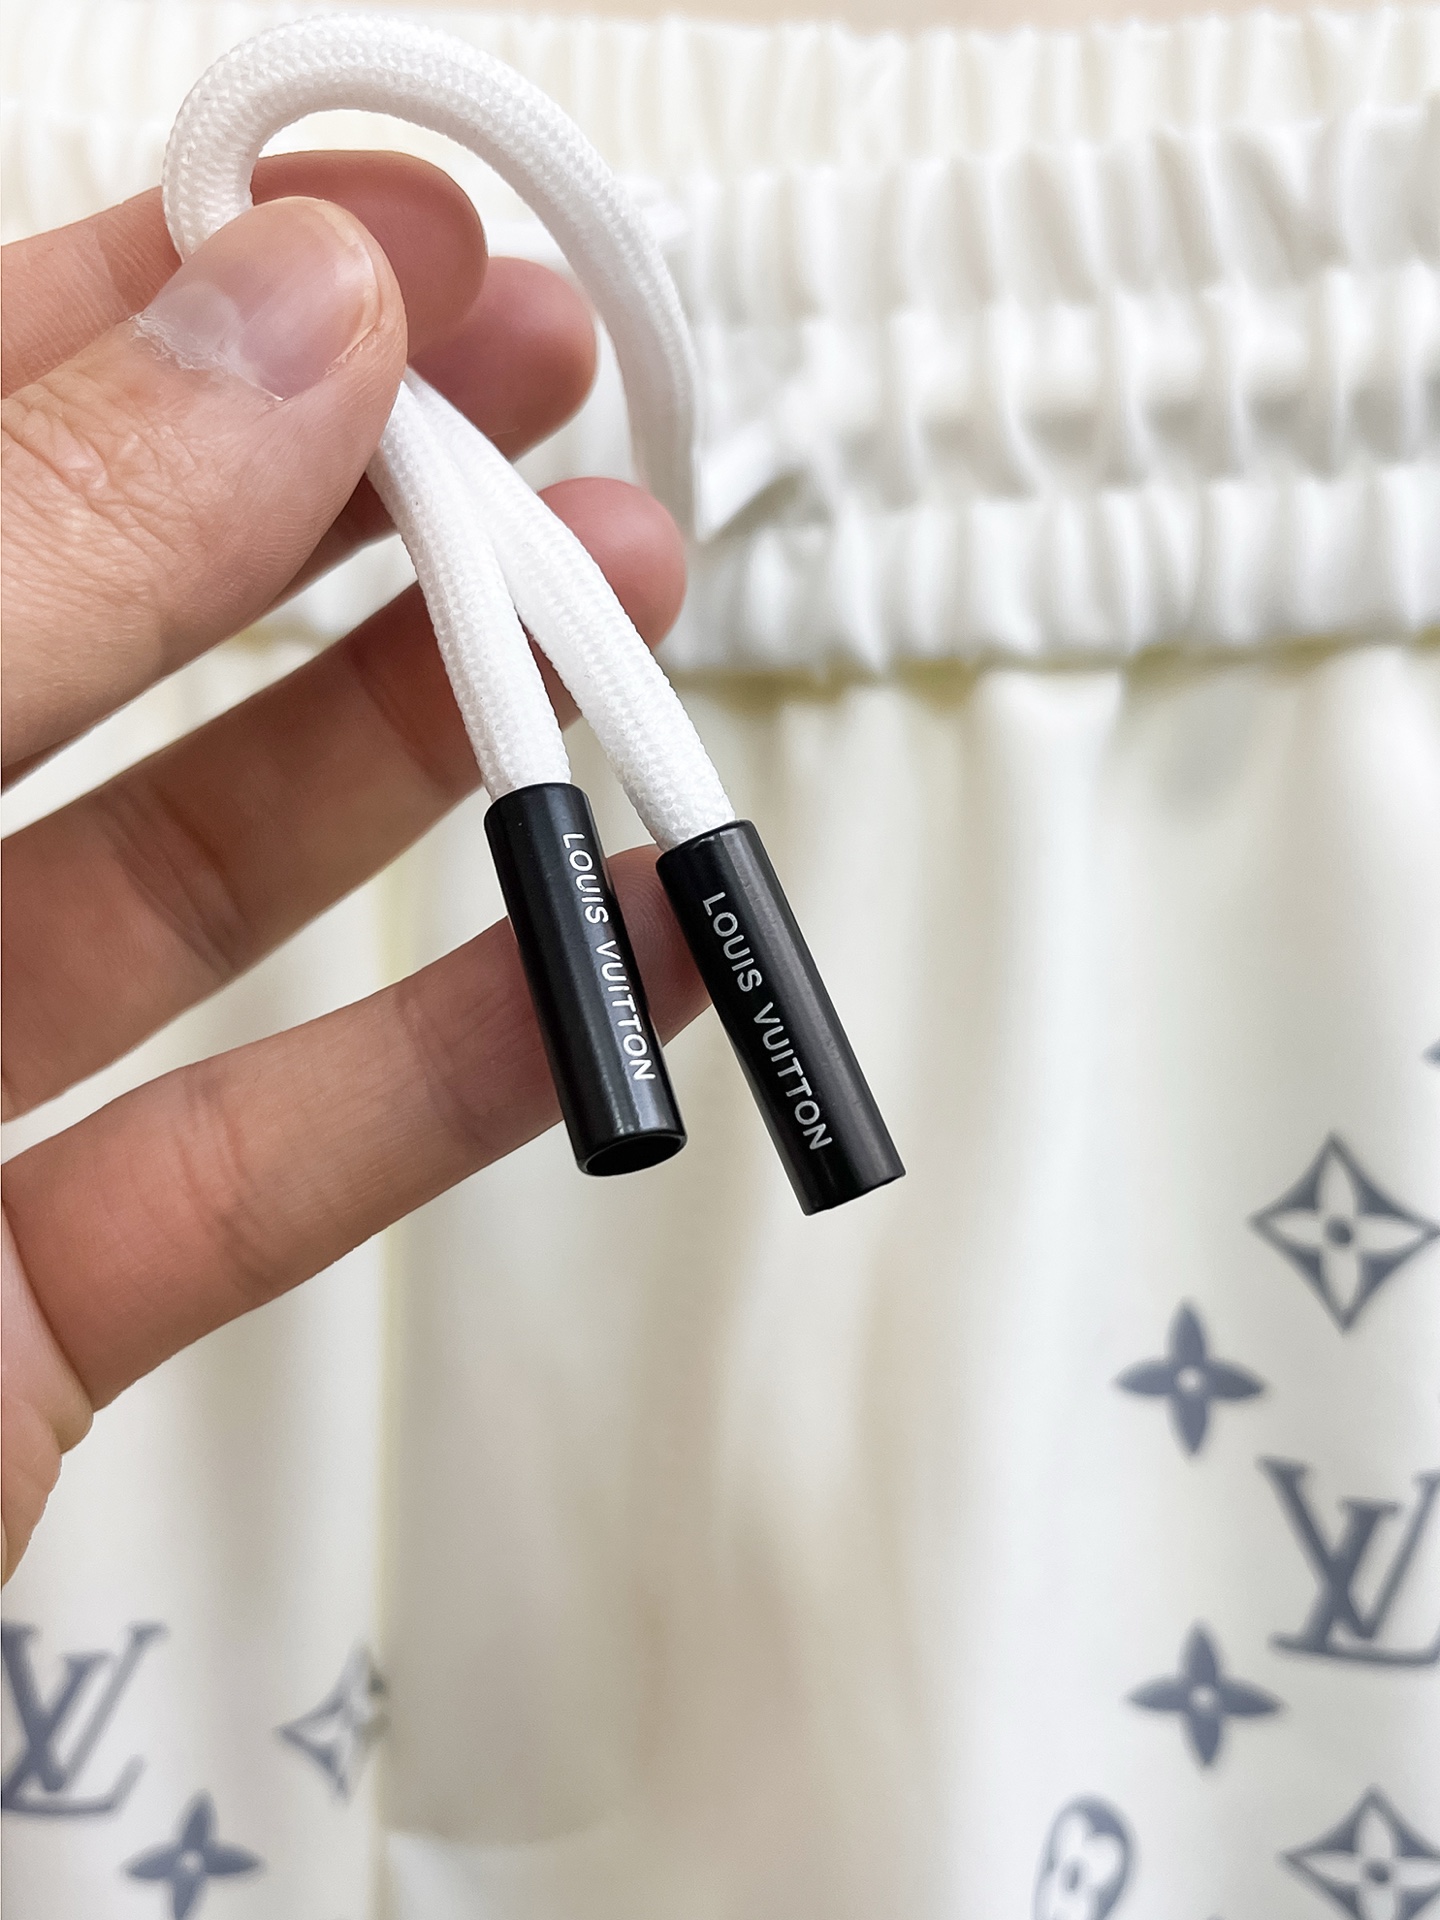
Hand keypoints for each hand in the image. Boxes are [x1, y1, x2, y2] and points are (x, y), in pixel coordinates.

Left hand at [0, 156, 704, 1578]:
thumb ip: (10, 568)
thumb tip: (273, 332)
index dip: (156, 296)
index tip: (379, 238)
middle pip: (88, 628)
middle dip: (344, 493)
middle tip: (542, 400)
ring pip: (196, 883)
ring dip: (441, 755)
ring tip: (617, 623)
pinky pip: (259, 1163)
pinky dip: (460, 1066)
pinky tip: (614, 961)